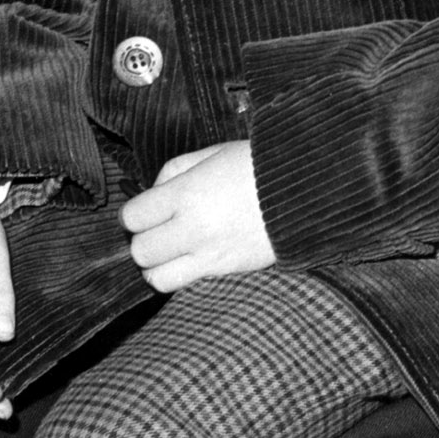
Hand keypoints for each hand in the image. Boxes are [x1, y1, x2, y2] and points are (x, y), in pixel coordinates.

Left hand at [121, 140, 274, 292]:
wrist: (306, 188)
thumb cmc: (256, 164)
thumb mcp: (212, 153)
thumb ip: (174, 169)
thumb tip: (153, 192)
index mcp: (187, 193)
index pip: (132, 217)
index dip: (134, 214)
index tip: (145, 209)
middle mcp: (194, 228)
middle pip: (140, 251)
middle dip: (143, 240)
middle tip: (158, 229)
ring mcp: (210, 254)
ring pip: (157, 278)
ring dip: (157, 265)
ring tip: (170, 251)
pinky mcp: (227, 270)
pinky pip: (185, 284)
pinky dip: (180, 275)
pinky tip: (190, 258)